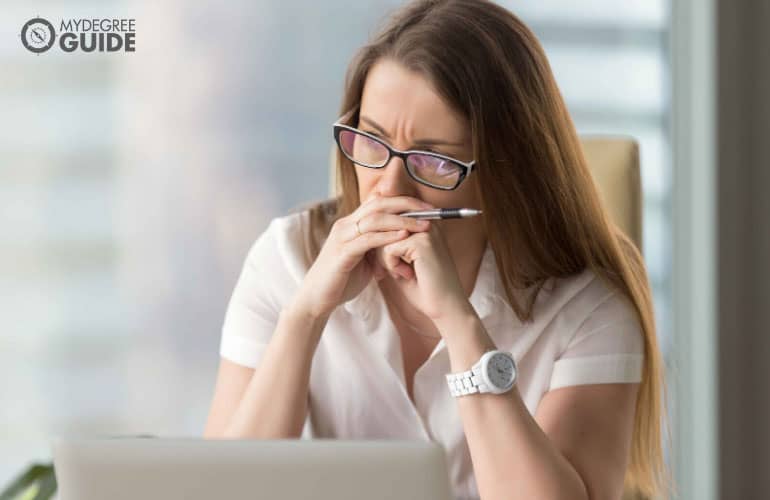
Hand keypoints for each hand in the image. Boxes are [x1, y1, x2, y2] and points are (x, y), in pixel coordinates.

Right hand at [291, 194, 433, 317]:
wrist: (317, 299)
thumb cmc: (341, 280)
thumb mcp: (364, 259)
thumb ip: (378, 247)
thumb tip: (398, 243)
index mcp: (351, 224)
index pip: (379, 202)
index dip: (404, 201)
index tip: (428, 208)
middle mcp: (345, 225)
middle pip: (379, 203)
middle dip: (407, 204)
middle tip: (431, 210)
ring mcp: (342, 237)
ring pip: (375, 218)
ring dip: (402, 220)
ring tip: (424, 224)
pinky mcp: (341, 253)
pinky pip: (367, 239)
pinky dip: (387, 236)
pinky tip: (403, 236)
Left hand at [370, 219, 469, 322]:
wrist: (447, 307)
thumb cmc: (425, 287)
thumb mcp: (402, 260)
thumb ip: (389, 244)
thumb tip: (367, 233)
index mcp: (424, 223)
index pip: (389, 222)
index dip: (382, 244)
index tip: (384, 266)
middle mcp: (427, 221)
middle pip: (385, 227)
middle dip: (380, 252)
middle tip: (385, 271)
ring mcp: (426, 230)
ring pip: (384, 237)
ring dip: (386, 259)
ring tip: (402, 273)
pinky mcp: (422, 242)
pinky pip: (388, 248)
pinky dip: (391, 265)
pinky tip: (406, 275)